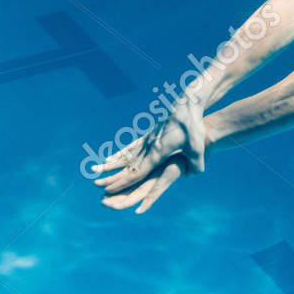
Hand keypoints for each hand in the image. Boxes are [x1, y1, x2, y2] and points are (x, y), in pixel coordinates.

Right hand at [91, 90, 208, 212]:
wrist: (186, 103)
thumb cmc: (192, 126)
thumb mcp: (198, 147)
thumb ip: (195, 165)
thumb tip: (192, 174)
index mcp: (157, 152)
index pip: (137, 172)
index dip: (123, 183)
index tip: (109, 190)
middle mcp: (149, 147)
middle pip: (127, 167)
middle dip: (112, 178)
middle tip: (96, 185)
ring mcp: (147, 140)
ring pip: (126, 157)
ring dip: (111, 166)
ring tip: (95, 171)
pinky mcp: (149, 135)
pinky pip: (131, 147)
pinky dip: (120, 154)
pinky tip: (109, 157)